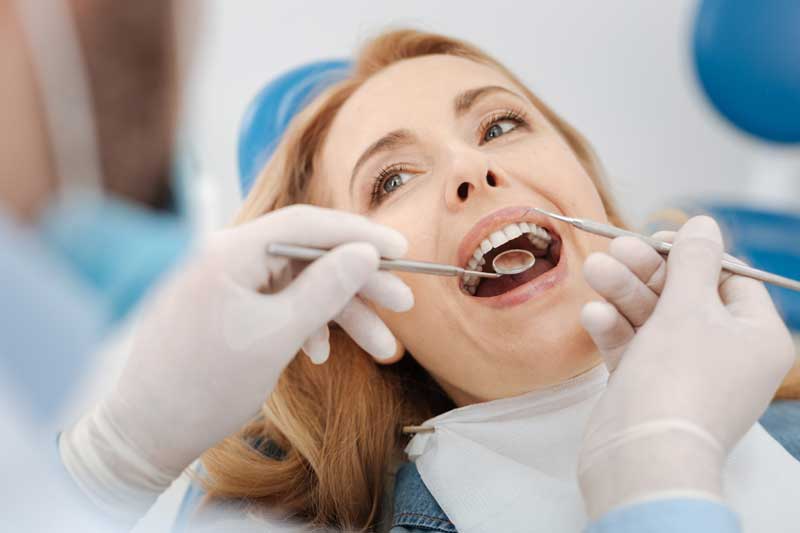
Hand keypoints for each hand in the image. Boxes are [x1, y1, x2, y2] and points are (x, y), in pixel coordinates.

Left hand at [59, 205, 412, 515]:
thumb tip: (365, 253)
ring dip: (339, 315)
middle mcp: (225, 256)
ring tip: (381, 349)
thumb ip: (325, 289)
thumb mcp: (277, 336)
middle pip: (308, 257)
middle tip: (403, 304)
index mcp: (229, 250)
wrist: (146, 433)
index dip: (360, 235)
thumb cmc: (207, 386)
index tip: (402, 249)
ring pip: (297, 286)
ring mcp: (224, 282)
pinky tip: (320, 354)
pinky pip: (276, 305)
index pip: (307, 224)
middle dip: (358, 285)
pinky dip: (305, 325)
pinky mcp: (225, 308)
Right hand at [577, 216, 794, 517]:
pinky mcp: (648, 388)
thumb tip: (705, 223)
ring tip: (594, 269)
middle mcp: (725, 355)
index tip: (657, 237)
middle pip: (685, 296)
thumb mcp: (689, 307)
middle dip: (647, 272)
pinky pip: (635, 348)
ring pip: (653, 320)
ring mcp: (684, 374)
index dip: (694, 255)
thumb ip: (693, 260)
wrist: (643, 456)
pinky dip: (615, 330)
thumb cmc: (679, 376)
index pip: (730, 280)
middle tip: (615, 248)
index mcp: (755, 336)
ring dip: (623, 294)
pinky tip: (593, 315)